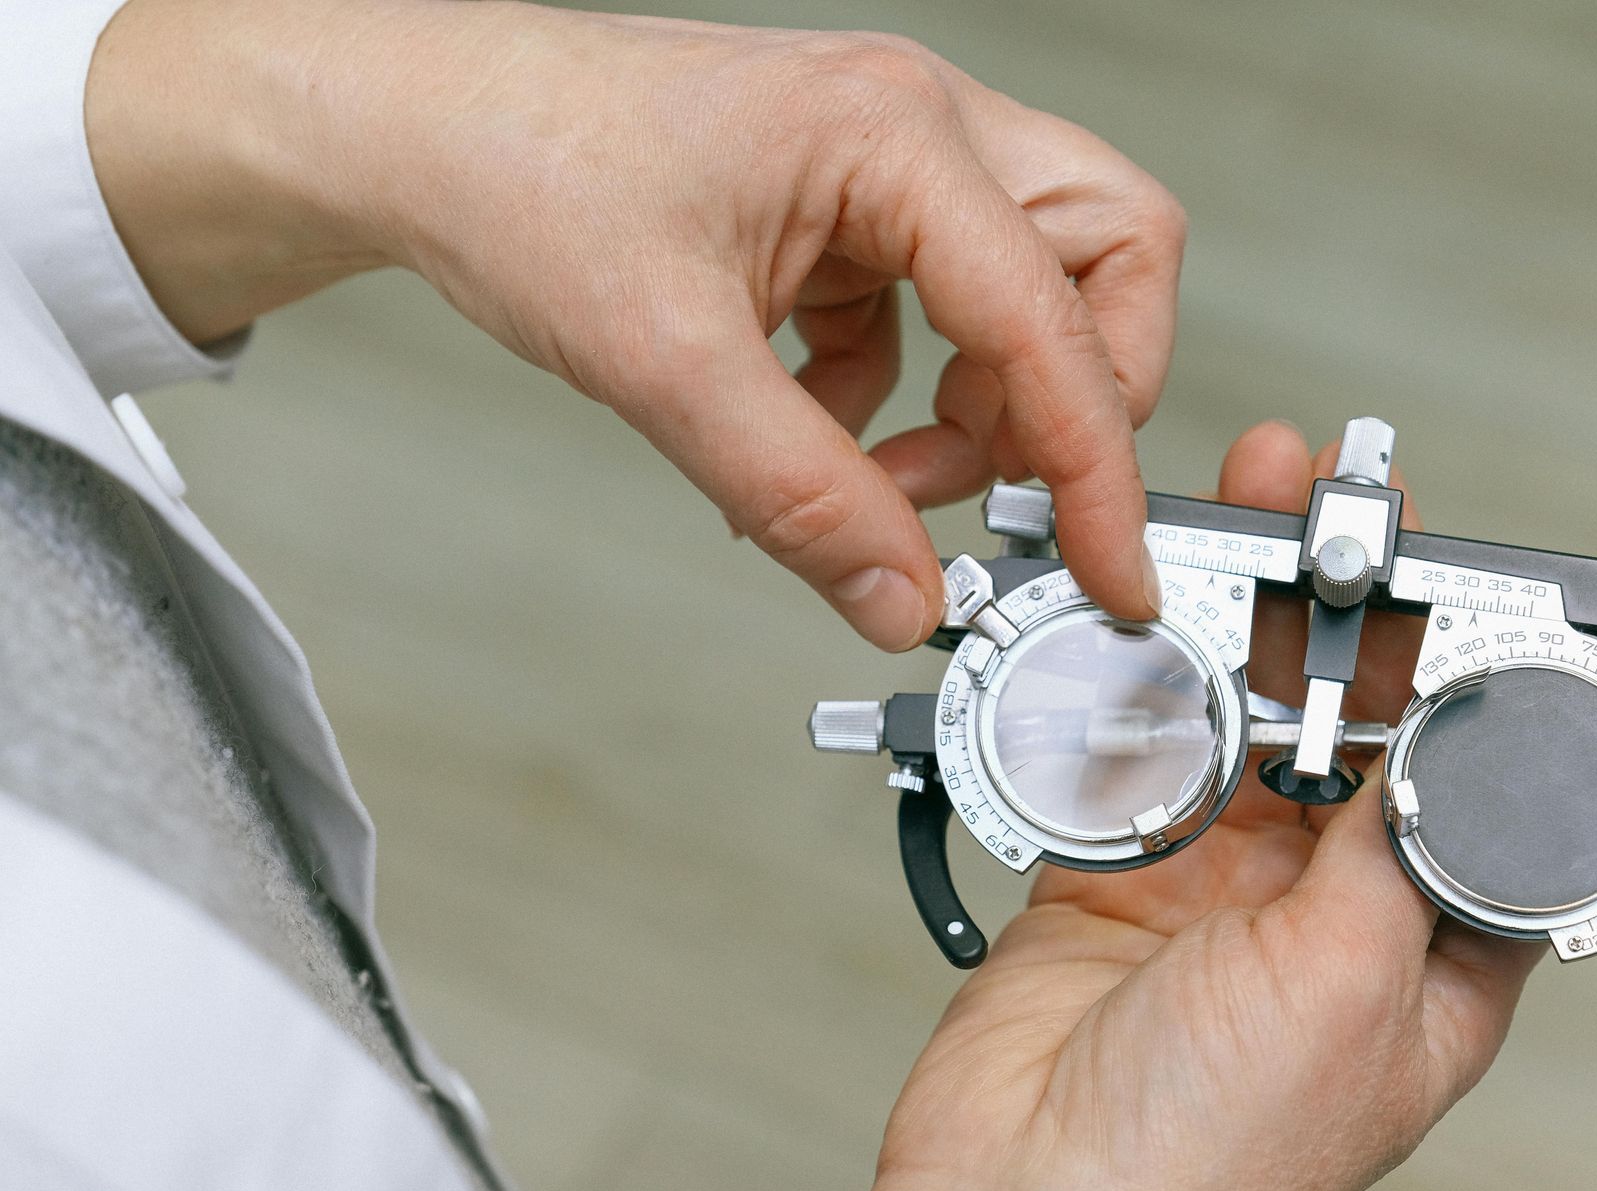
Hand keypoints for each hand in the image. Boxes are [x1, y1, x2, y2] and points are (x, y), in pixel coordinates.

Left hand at [86, 1, 1182, 648]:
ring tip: (873, 477)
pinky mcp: (851, 213)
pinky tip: (813, 432)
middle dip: (1076, 394)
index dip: (1097, 464)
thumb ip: (802, 496)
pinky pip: (938, 321)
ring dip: (979, 409)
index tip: (1111, 569)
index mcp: (897, 135)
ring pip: (1032, 293)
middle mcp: (920, 131)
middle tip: (1003, 487)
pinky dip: (902, 401)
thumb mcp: (666, 363)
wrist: (428, 129)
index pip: (1054, 318)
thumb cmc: (524, 175)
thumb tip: (903, 598)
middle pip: (1107, 260)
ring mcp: (890, 168)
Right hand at [813, 423, 1545, 1190]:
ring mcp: (1219, 894)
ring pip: (1245, 725)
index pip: (1474, 786)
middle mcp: (1330, 921)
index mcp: (1425, 961)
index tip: (1461, 580)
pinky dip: (1138, 686)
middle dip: (1354, 621)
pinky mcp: (1119, 876)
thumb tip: (1457, 736)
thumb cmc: (1199, 1167)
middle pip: (1356, 734)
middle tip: (1343, 517)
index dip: (1474, 679)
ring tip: (1251, 525)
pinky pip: (1136, 754)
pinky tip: (1151, 619)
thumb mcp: (1348, 988)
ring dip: (1249, 628)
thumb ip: (1398, 848)